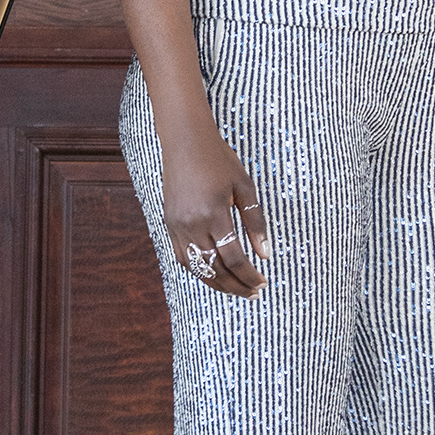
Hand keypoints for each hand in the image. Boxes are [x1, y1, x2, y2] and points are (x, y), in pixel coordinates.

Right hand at [160, 124, 269, 297]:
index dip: (250, 276)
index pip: (234, 257)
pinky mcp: (169, 224)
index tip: (263, 282)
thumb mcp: (245, 187)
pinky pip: (183, 258)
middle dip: (236, 286)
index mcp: (214, 213)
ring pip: (197, 268)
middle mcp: (192, 224)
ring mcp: (177, 226)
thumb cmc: (219, 160)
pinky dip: (200, 271)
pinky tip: (215, 274)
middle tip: (254, 292)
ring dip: (218, 283)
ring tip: (237, 289)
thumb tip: (265, 255)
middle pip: (215, 269)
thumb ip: (255, 223)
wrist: (185, 141)